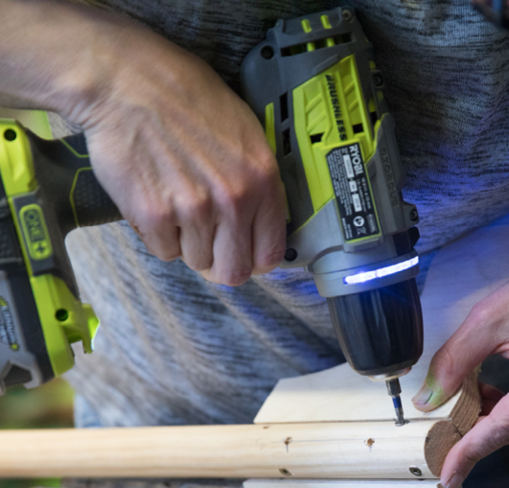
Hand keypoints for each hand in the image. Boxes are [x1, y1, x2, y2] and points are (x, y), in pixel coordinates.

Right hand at [68, 12, 285, 284]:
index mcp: (263, 180)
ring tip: (175, 203)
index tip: (240, 253)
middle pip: (233, 272)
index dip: (253, 259)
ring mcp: (194, 210)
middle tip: (204, 241)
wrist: (125, 80)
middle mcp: (234, 200)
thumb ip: (258, 184)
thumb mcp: (245, 132)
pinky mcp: (154, 216)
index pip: (269, 254)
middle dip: (219, 262)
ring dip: (186, 242)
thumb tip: (259, 229)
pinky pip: (163, 251)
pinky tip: (154, 199)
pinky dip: (158, 235)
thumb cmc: (186, 99)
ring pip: (196, 261)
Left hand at [412, 226, 508, 487]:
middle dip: (472, 433)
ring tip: (464, 394)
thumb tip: (426, 403)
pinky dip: (505, 412)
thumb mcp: (488, 318)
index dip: (469, 452)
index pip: (502, 428)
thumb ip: (454, 362)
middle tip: (437, 432)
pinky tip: (486, 393)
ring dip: (488, 419)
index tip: (446, 477)